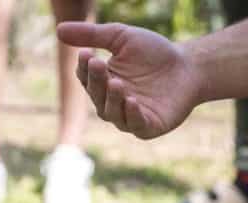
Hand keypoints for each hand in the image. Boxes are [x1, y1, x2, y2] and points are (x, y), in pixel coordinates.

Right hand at [57, 22, 200, 139]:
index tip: (87, 54)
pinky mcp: (148, 127)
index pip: (86, 78)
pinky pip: (135, 125)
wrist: (188, 66)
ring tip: (116, 83)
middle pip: (96, 96)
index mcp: (103, 82)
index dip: (85, 68)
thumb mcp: (122, 37)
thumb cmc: (154, 52)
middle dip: (97, 80)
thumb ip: (93, 34)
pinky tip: (132, 101)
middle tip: (99, 63)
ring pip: (112, 113)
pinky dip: (132, 114)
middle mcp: (112, 102)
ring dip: (112, 99)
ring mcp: (129, 117)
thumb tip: (58, 30)